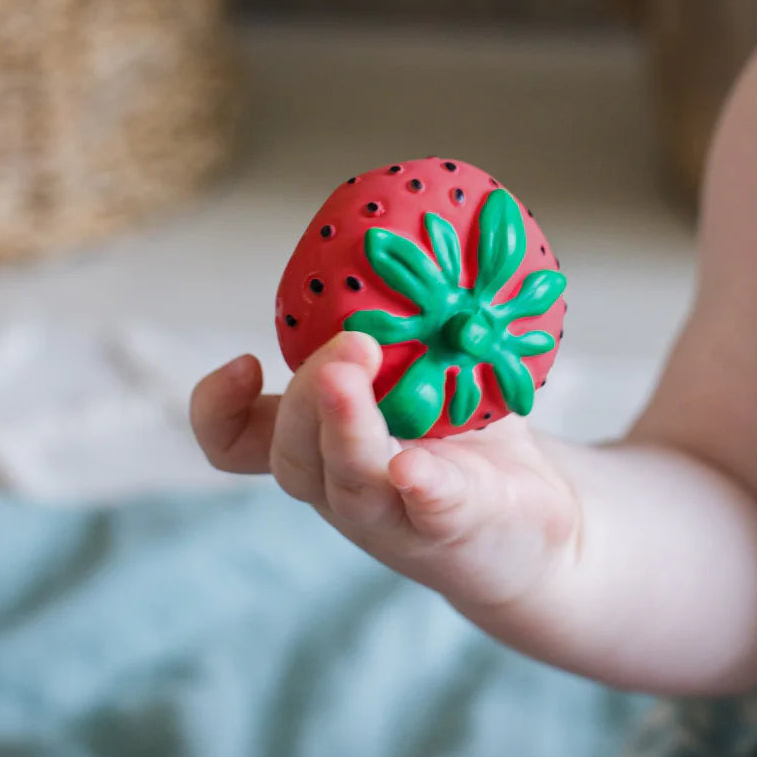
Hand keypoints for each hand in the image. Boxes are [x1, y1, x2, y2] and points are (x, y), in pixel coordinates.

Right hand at [189, 331, 580, 610]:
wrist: (538, 524)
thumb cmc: (465, 440)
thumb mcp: (422, 376)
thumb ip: (393, 323)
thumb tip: (393, 224)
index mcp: (323, 446)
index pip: (241, 441)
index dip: (218, 410)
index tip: (244, 361)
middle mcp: (343, 487)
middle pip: (294, 452)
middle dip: (307, 392)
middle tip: (348, 341)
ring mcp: (394, 519)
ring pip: (348, 483)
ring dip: (345, 429)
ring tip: (351, 376)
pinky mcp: (454, 533)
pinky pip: (431, 512)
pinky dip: (422, 488)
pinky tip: (416, 469)